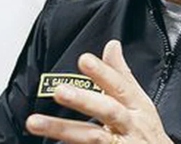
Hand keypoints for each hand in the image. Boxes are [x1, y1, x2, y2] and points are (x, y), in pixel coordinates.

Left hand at [25, 40, 171, 143]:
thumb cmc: (146, 132)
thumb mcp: (140, 102)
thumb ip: (121, 75)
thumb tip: (112, 46)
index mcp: (137, 107)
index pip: (120, 86)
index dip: (103, 73)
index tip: (84, 60)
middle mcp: (129, 126)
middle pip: (108, 112)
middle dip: (84, 100)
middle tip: (60, 91)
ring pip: (92, 139)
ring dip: (63, 130)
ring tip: (34, 122)